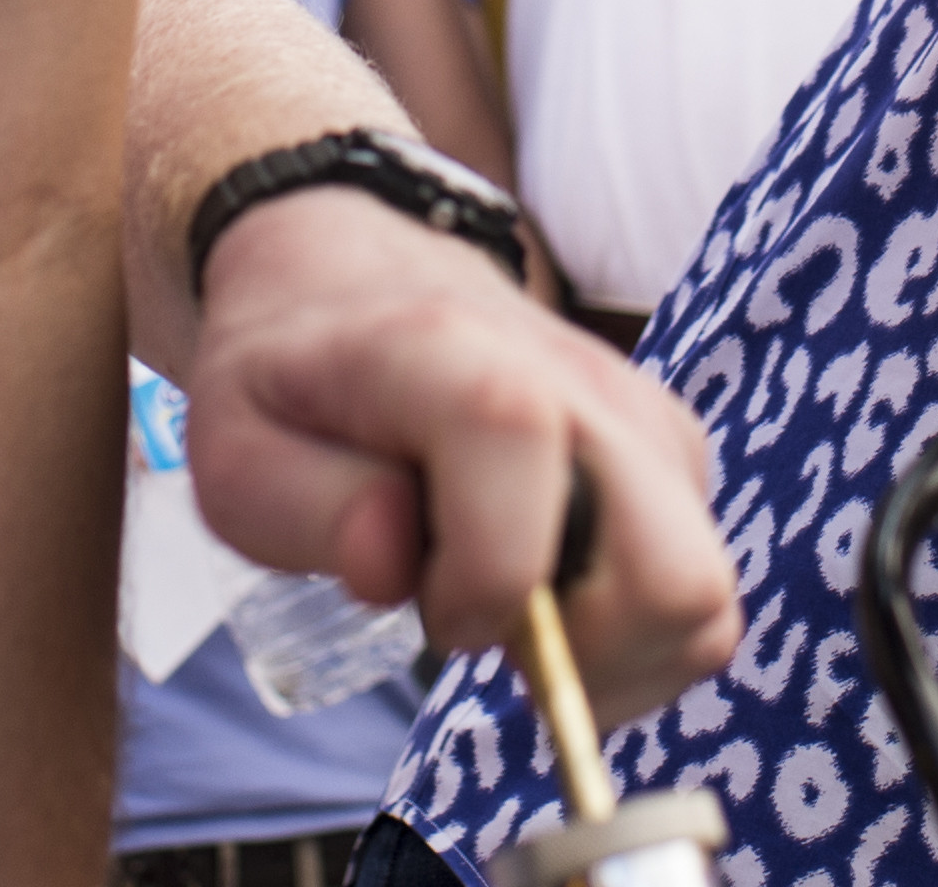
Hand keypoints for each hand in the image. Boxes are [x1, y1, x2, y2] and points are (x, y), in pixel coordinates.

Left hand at [176, 189, 735, 726]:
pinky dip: (627, 629)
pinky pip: (694, 584)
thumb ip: (305, 512)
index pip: (531, 466)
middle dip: (586, 657)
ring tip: (509, 613)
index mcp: (462, 362)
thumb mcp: (237, 450)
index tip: (424, 605)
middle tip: (488, 632)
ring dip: (608, 652)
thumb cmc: (292, 380)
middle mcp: (583, 381)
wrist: (356, 281)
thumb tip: (395, 565)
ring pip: (700, 598)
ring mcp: (641, 416)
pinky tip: (541, 594)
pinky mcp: (670, 451)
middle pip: (677, 577)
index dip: (483, 582)